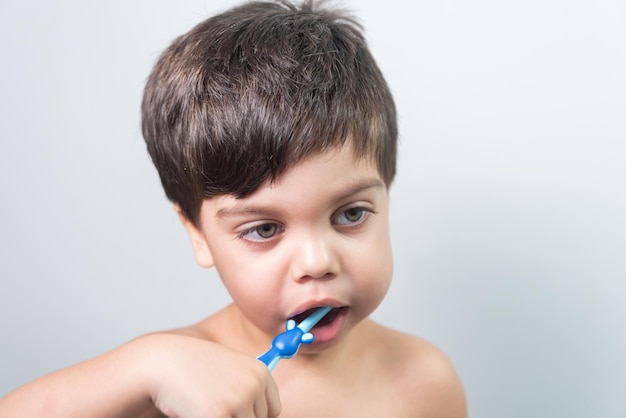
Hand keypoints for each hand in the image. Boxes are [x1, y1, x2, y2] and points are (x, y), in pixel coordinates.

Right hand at [134, 334, 280, 417]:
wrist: (163, 362)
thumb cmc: (193, 368)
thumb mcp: (229, 369)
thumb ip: (247, 388)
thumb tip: (263, 415)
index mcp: (260, 372)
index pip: (273, 410)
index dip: (254, 416)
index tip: (236, 412)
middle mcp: (254, 385)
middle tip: (214, 406)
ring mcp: (238, 400)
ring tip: (204, 407)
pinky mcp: (219, 415)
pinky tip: (196, 411)